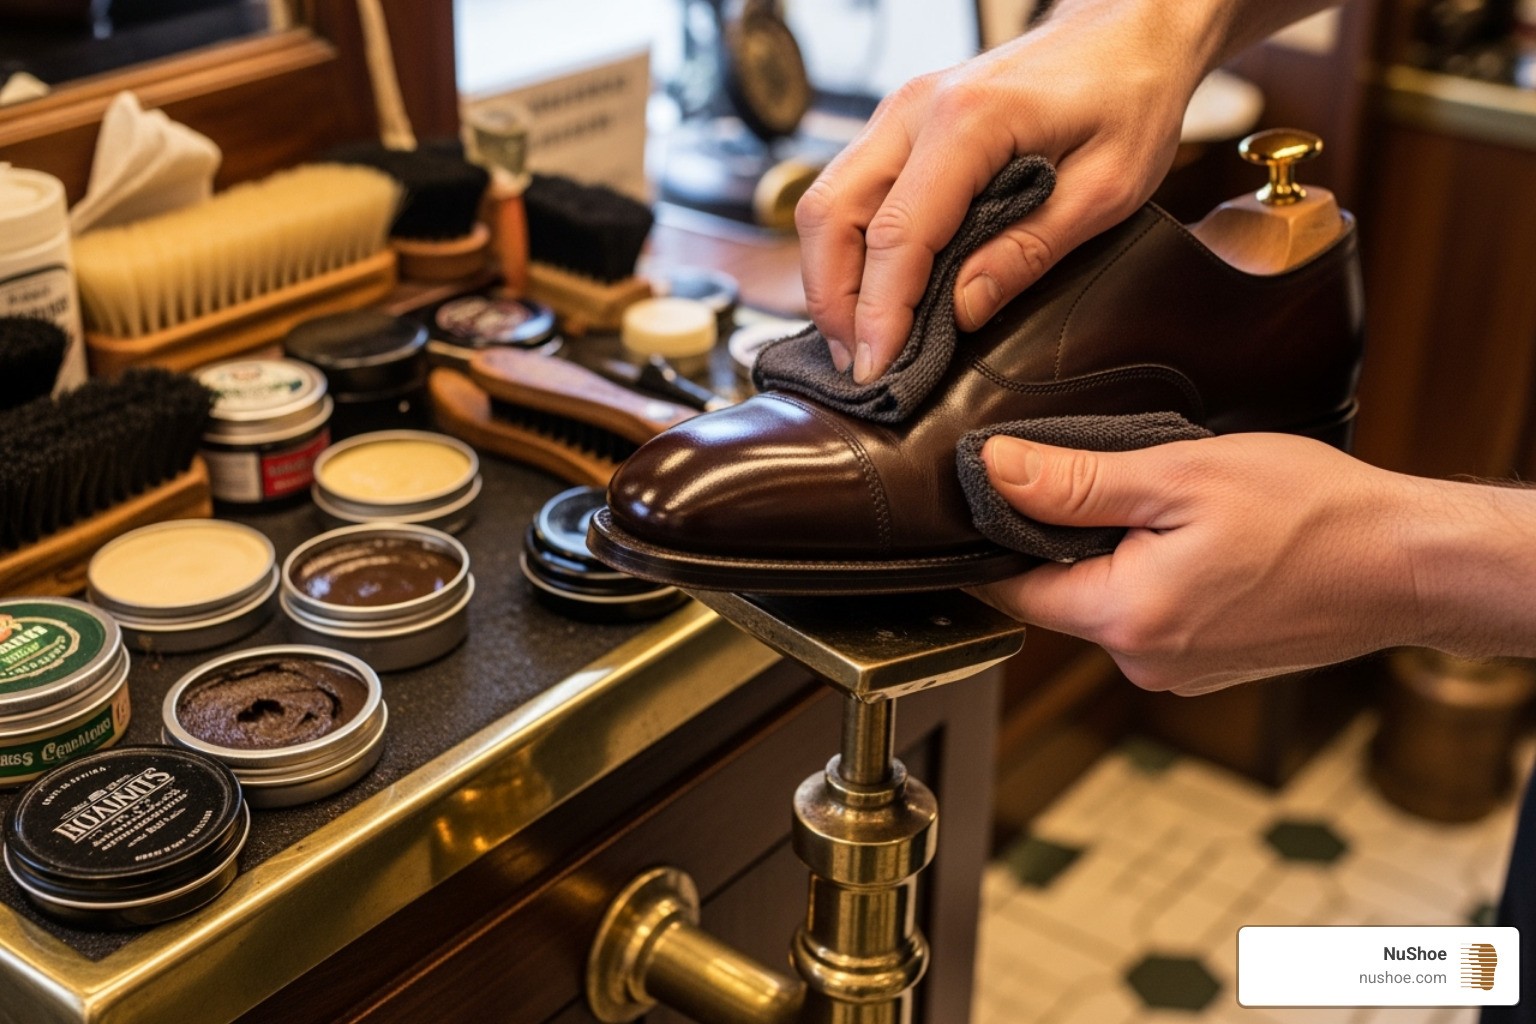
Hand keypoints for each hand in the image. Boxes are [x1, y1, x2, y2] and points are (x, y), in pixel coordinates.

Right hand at [794, 0, 1213, 381]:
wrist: (1127, 29)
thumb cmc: (1129, 96)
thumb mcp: (1106, 187)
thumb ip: (1030, 250)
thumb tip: (960, 311)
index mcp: (968, 122)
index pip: (897, 235)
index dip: (880, 312)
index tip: (879, 370)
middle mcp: (913, 110)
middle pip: (829, 215)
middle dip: (833, 301)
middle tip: (861, 365)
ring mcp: (898, 113)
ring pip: (825, 203)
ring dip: (831, 278)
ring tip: (860, 340)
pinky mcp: (900, 125)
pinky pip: (848, 191)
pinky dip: (847, 249)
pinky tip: (871, 293)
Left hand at [970, 433, 1427, 694]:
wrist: (1410, 564)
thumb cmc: (1312, 514)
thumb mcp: (1180, 475)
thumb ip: (1077, 482)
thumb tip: (994, 472)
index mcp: (1126, 620)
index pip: (1012, 588)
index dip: (998, 536)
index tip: (1000, 494)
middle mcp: (1143, 664)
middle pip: (1059, 597)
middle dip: (1068, 541)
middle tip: (1113, 484)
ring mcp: (1178, 674)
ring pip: (1108, 606)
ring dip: (1118, 559)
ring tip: (1172, 512)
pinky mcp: (1208, 668)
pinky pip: (1153, 619)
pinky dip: (1158, 579)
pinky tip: (1202, 545)